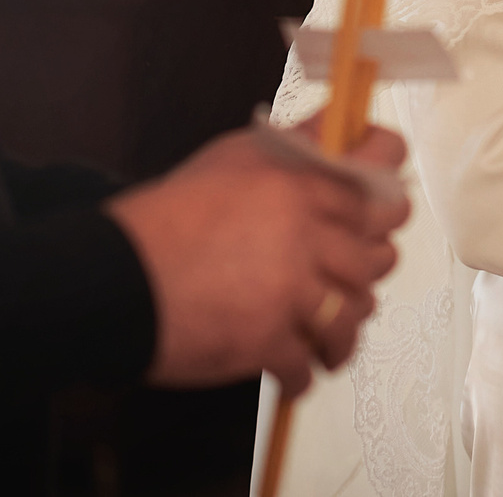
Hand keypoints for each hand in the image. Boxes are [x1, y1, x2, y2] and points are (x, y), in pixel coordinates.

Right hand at [106, 120, 410, 396]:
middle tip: (349, 279)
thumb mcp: (234, 158)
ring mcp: (289, 291)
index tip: (386, 214)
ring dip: (343, 328)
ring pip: (352, 313)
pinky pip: (307, 363)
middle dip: (368, 269)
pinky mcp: (266, 340)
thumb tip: (334, 129)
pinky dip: (305, 373)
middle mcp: (306, 236)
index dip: (390, 201)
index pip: (383, 186)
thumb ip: (295, 145)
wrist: (112, 277)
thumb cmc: (167, 216)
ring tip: (329, 336)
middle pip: (376, 256)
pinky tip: (295, 373)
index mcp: (302, 187)